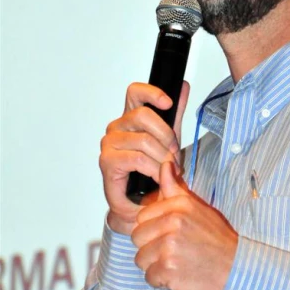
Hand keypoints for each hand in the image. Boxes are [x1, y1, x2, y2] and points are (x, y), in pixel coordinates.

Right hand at [99, 81, 189, 234]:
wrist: (139, 203)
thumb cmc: (151, 171)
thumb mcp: (168, 139)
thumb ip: (174, 114)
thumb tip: (182, 86)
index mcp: (130, 117)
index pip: (135, 92)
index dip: (151, 93)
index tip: (168, 102)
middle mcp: (117, 127)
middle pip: (142, 115)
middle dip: (166, 135)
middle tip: (175, 154)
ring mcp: (109, 143)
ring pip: (144, 140)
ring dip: (162, 157)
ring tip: (168, 170)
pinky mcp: (107, 161)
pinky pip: (137, 159)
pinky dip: (153, 169)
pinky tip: (157, 177)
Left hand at [132, 161, 237, 289]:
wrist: (235, 267)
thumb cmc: (215, 239)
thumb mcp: (196, 207)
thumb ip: (175, 188)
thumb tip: (165, 163)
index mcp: (179, 205)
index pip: (142, 217)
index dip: (152, 229)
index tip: (170, 235)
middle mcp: (173, 223)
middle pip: (137, 238)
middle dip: (151, 247)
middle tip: (174, 250)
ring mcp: (169, 247)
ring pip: (141, 258)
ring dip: (155, 265)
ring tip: (177, 262)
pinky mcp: (168, 270)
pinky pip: (149, 277)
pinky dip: (162, 280)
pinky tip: (179, 274)